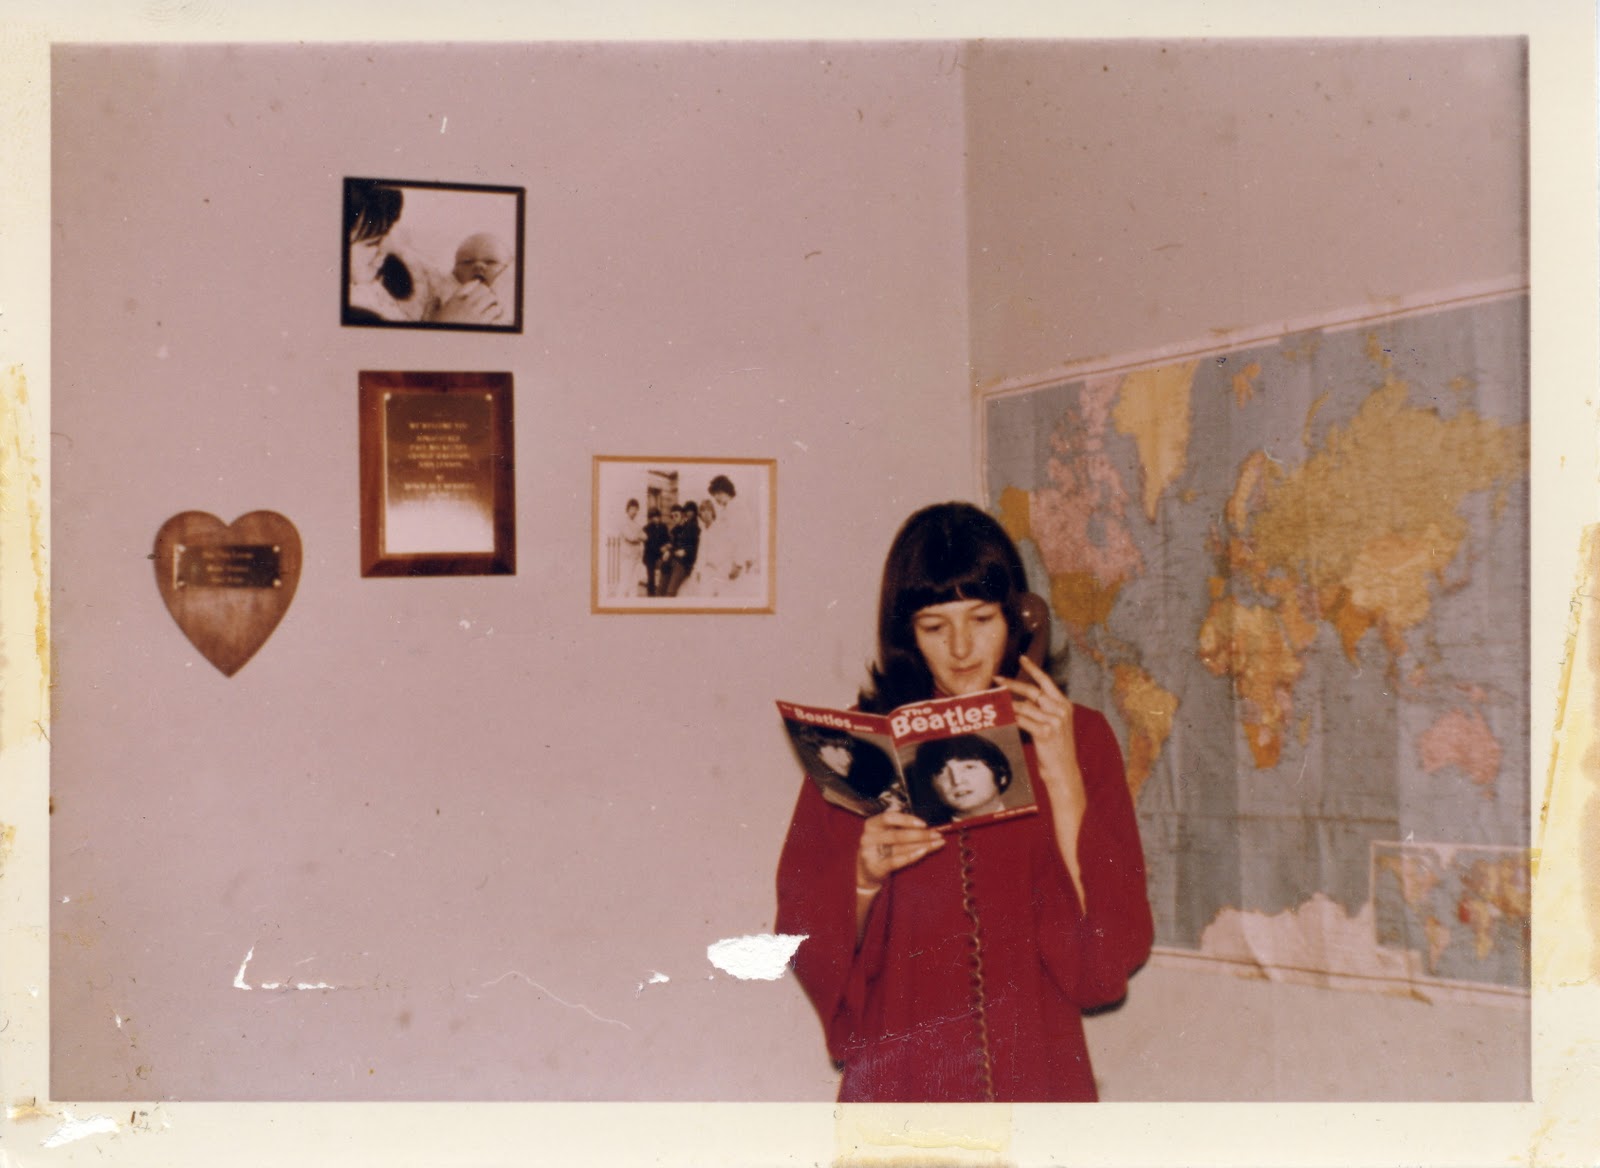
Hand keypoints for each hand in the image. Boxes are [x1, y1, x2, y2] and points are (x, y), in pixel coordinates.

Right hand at [429, 280, 501, 323]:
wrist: (445, 342)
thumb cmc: (440, 328)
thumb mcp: (434, 314)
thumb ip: (435, 304)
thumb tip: (436, 297)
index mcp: (454, 300)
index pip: (468, 285)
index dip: (475, 283)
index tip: (478, 284)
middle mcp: (465, 304)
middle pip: (482, 289)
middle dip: (487, 293)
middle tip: (488, 299)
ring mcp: (474, 312)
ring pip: (491, 297)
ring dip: (494, 301)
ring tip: (493, 307)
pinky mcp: (482, 321)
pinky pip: (495, 310)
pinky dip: (497, 311)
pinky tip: (496, 315)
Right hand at [855, 809, 943, 890]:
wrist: (866, 873)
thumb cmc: (881, 849)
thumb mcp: (886, 835)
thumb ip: (901, 828)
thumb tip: (928, 826)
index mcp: (872, 824)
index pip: (889, 817)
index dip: (907, 820)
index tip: (924, 824)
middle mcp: (868, 837)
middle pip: (897, 834)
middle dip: (920, 834)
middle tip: (937, 835)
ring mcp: (870, 853)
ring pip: (900, 847)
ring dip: (922, 845)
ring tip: (937, 843)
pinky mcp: (875, 867)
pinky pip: (896, 861)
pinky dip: (911, 856)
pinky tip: (924, 852)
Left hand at [996, 656, 1081, 799]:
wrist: (1063, 770)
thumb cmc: (1055, 748)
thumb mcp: (1054, 724)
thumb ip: (1042, 709)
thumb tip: (1020, 698)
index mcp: (1064, 705)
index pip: (1047, 681)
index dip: (1033, 669)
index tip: (1021, 658)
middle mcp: (1061, 710)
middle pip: (1032, 691)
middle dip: (1012, 683)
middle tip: (997, 678)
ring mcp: (1054, 721)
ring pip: (1024, 706)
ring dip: (1007, 703)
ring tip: (994, 700)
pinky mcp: (1045, 732)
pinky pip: (1022, 720)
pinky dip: (1010, 717)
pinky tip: (1001, 716)